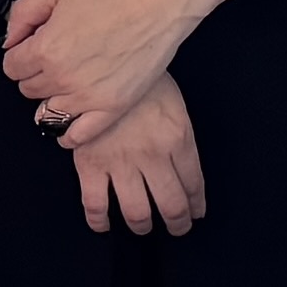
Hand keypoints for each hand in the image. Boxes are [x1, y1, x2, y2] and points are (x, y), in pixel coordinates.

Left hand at [5, 0, 202, 145]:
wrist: (157, 4)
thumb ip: (23, 14)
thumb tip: (10, 40)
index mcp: (45, 49)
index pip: (11, 67)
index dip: (20, 55)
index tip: (32, 48)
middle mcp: (62, 78)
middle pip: (29, 89)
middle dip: (35, 74)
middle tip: (54, 58)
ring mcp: (87, 97)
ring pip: (48, 112)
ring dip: (51, 98)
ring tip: (66, 82)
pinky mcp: (112, 108)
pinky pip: (78, 135)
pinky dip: (68, 134)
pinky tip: (68, 123)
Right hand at [70, 75, 205, 236]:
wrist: (102, 59)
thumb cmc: (141, 78)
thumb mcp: (174, 102)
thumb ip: (179, 135)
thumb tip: (182, 166)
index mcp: (178, 139)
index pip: (193, 184)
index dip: (196, 204)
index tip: (196, 212)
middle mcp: (152, 157)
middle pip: (170, 205)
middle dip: (177, 223)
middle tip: (177, 227)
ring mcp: (120, 163)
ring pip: (136, 212)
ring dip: (142, 225)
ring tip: (143, 227)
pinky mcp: (90, 164)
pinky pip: (95, 204)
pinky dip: (99, 221)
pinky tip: (104, 224)